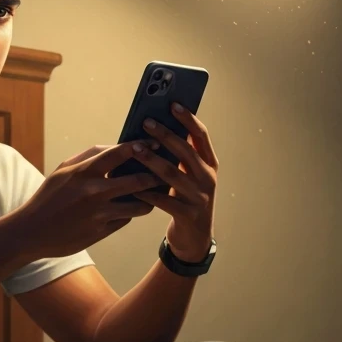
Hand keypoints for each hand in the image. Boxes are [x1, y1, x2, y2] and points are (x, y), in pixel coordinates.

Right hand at [11, 143, 160, 257]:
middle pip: (138, 180)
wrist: (32, 231)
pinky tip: (131, 207)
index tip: (153, 144)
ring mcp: (99, 214)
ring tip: (153, 192)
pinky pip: (126, 219)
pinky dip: (130, 212)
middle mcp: (94, 192)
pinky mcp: (101, 232)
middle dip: (155, 175)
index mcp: (84, 172)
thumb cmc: (48, 196)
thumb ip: (89, 156)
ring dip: (149, 198)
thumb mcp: (63, 170)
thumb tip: (116, 147)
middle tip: (163, 171)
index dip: (140, 147)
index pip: (119, 153)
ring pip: (139, 205)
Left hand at [128, 103, 217, 261]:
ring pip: (173, 174)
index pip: (201, 136)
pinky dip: (146, 191)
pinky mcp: (187, 215)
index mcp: (210, 164)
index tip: (173, 104)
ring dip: (151, 160)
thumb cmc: (186, 198)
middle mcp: (208, 178)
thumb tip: (154, 130)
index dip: (188, 119)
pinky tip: (131, 184)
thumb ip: (180, 157)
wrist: (195, 237)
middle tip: (146, 122)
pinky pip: (163, 200)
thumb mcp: (189, 176)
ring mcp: (199, 197)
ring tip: (135, 149)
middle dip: (165, 135)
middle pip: (185, 151)